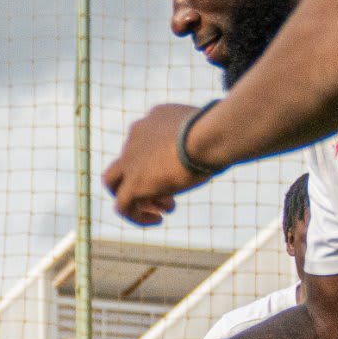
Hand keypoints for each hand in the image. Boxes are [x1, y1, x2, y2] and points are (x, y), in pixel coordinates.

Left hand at [102, 102, 210, 229]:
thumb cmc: (220, 130)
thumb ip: (205, 135)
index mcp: (153, 119)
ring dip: (137, 198)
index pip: (147, 140)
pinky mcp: (133, 182)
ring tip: (163, 210)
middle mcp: (137, 134)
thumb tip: (223, 141)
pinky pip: (123, 206)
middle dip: (143, 177)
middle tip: (166, 193)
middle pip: (127, 160)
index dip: (161, 160)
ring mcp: (131, 158)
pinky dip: (136, 216)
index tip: (182, 171)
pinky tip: (158, 219)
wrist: (209, 135)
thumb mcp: (211, 129)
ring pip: (115, 182)